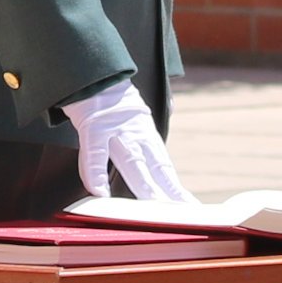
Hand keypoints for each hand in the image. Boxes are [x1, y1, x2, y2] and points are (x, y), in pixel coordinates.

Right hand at [62, 77, 190, 206]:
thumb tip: (172, 106)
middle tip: (182, 211)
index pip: (162, 166)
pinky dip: (95, 173)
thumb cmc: (111, 94)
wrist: (93, 71)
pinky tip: (99, 192)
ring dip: (143, 187)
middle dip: (166, 192)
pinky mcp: (93, 126)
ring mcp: (115, 130)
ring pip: (132, 163)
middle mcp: (134, 134)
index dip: (174, 187)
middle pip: (153, 169)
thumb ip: (154, 109)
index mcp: (144, 133)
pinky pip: (93, 153)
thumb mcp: (135, 106)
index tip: (188, 205)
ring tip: (156, 207)